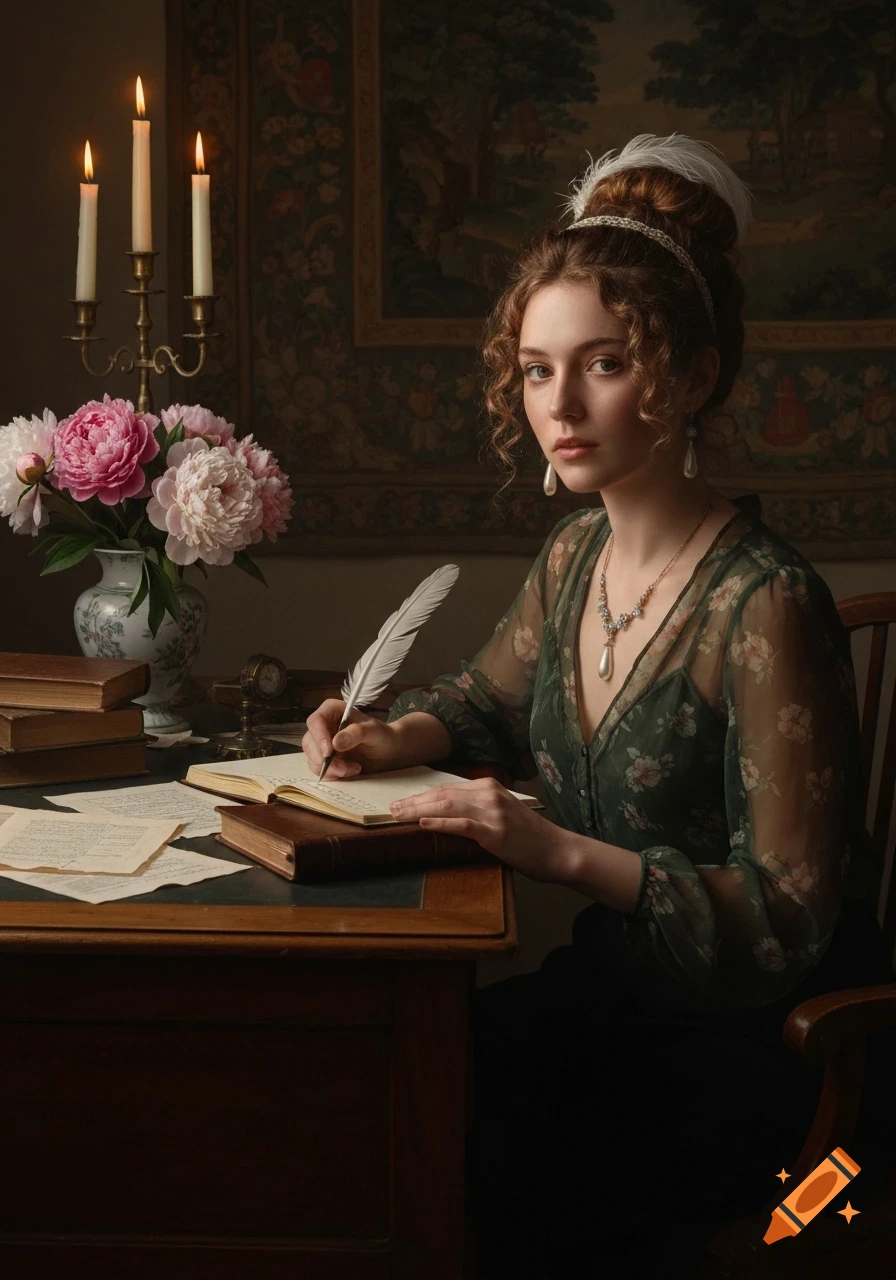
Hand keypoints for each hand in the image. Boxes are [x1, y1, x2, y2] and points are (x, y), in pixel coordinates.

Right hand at [302, 699, 402, 777]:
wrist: (386, 752)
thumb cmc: (381, 736)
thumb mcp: (374, 731)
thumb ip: (357, 733)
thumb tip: (336, 743)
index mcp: (332, 711)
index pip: (315, 721)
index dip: (319, 736)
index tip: (329, 752)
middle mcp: (323, 726)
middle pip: (310, 742)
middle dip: (325, 759)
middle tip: (345, 768)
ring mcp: (321, 743)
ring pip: (312, 758)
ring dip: (331, 769)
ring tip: (353, 769)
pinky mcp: (323, 758)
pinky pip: (318, 769)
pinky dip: (332, 775)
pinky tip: (349, 772)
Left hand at [388, 776, 575, 884]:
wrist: (559, 851)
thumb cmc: (531, 837)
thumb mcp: (503, 814)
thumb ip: (478, 810)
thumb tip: (446, 815)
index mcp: (489, 787)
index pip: (447, 789)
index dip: (422, 795)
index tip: (403, 802)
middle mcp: (489, 794)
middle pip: (442, 795)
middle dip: (414, 801)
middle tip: (392, 808)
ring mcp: (492, 812)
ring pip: (447, 806)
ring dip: (418, 810)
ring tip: (398, 815)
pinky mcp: (495, 831)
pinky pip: (461, 824)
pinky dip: (439, 823)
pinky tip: (423, 824)